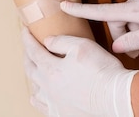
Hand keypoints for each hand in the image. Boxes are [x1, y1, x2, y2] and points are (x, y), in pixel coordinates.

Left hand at [22, 27, 137, 116]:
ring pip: (35, 88)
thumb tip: (47, 41)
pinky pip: (42, 106)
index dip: (27, 39)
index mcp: (51, 70)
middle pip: (30, 69)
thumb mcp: (81, 46)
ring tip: (33, 68)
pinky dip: (37, 97)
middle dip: (27, 55)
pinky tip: (37, 95)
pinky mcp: (61, 114)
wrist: (113, 96)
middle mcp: (48, 88)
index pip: (33, 51)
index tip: (25, 30)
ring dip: (32, 75)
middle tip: (28, 46)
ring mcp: (54, 103)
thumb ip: (61, 42)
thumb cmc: (101, 70)